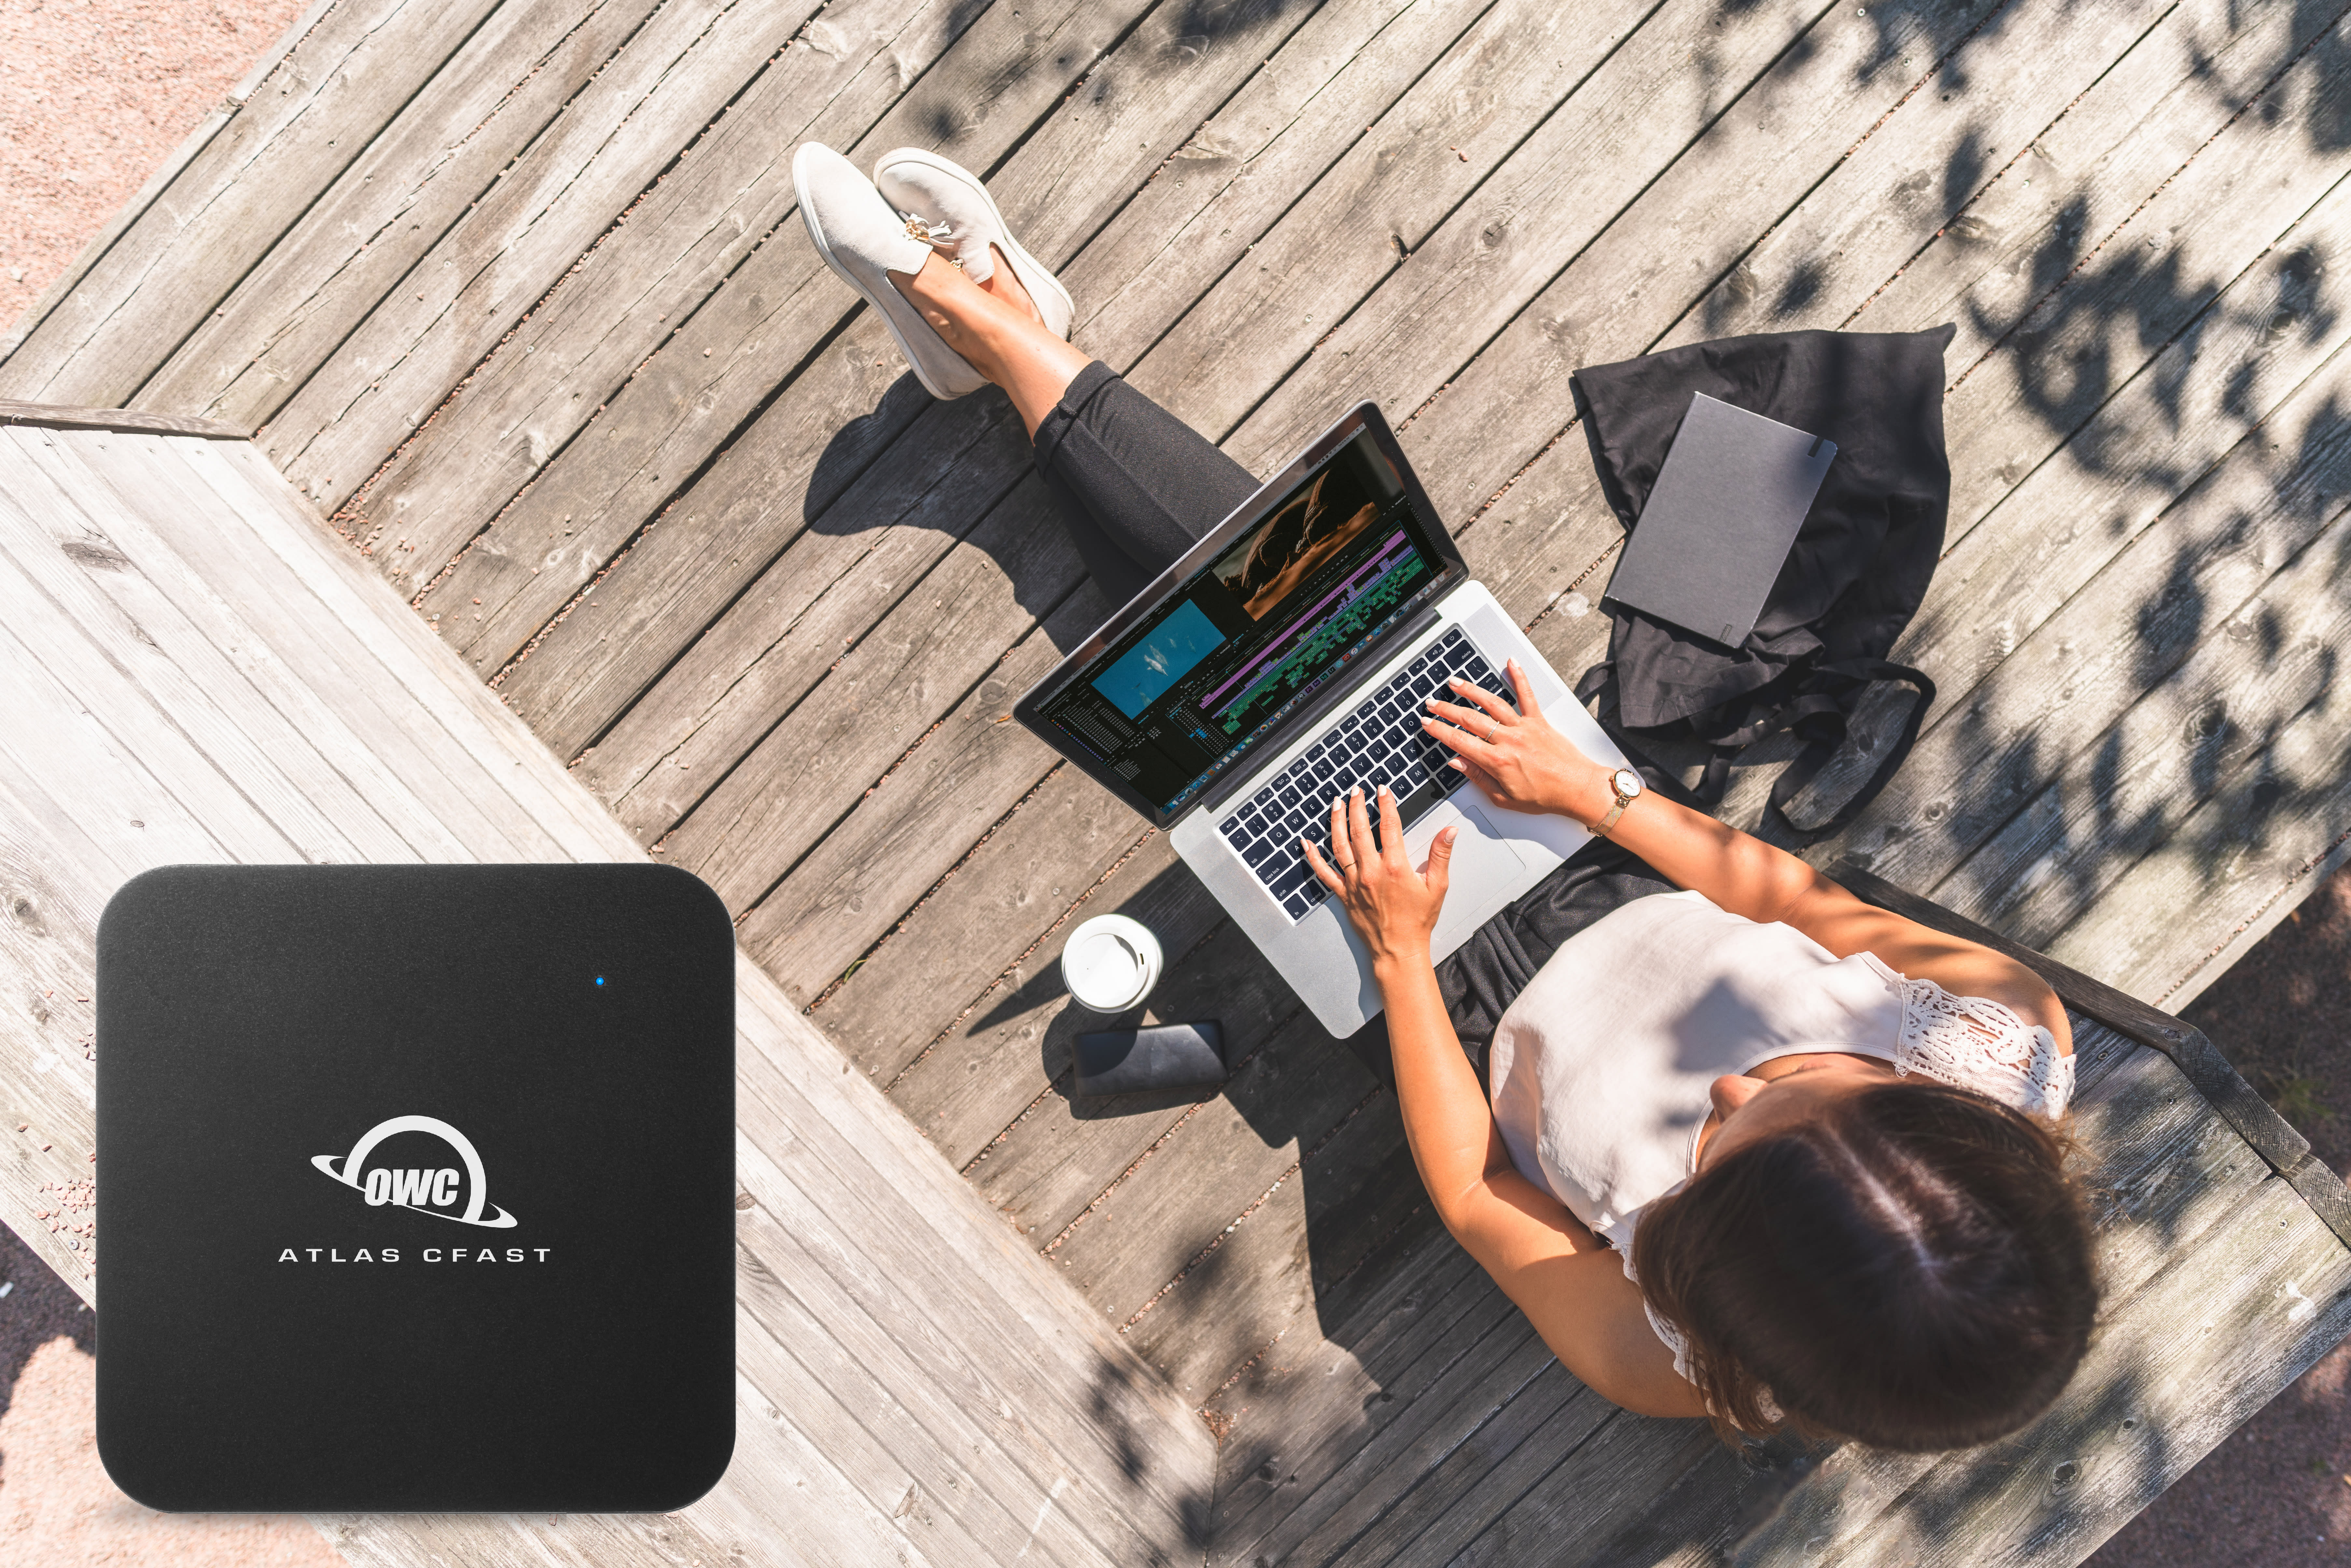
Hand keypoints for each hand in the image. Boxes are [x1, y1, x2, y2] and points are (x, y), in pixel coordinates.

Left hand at [1301, 786, 1454, 968]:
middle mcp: (1372, 872)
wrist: (1398, 950)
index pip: (1389, 826)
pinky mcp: (1344, 894)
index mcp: (1396, 867)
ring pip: (1340, 845)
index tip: (1382, 790)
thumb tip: (1450, 831)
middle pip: (1360, 830)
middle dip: (1357, 806)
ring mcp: (1354, 883)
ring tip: (1337, 804)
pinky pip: (1324, 873)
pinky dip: (1313, 857)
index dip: (1385, 804)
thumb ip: (1441, 855)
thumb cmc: (1417, 920)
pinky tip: (1306, 843)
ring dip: (1337, 822)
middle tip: (1357, 790)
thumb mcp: (1437, 886)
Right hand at [1421, 659, 1611, 822]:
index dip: (1439, 730)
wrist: (1577, 789)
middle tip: (1432, 703)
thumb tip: (1457, 763)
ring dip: (1470, 690)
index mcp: (1497, 761)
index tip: (1427, 724)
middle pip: (1470, 719)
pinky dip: (1519, 676)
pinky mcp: (1539, 720)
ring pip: (1492, 703)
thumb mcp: (1504, 798)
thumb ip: (1478, 778)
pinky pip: (1527, 695)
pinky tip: (1510, 662)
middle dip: (1446, 709)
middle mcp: (1509, 740)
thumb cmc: (1545, 797)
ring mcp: (1524, 727)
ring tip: (1455, 682)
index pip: (1459, 741)